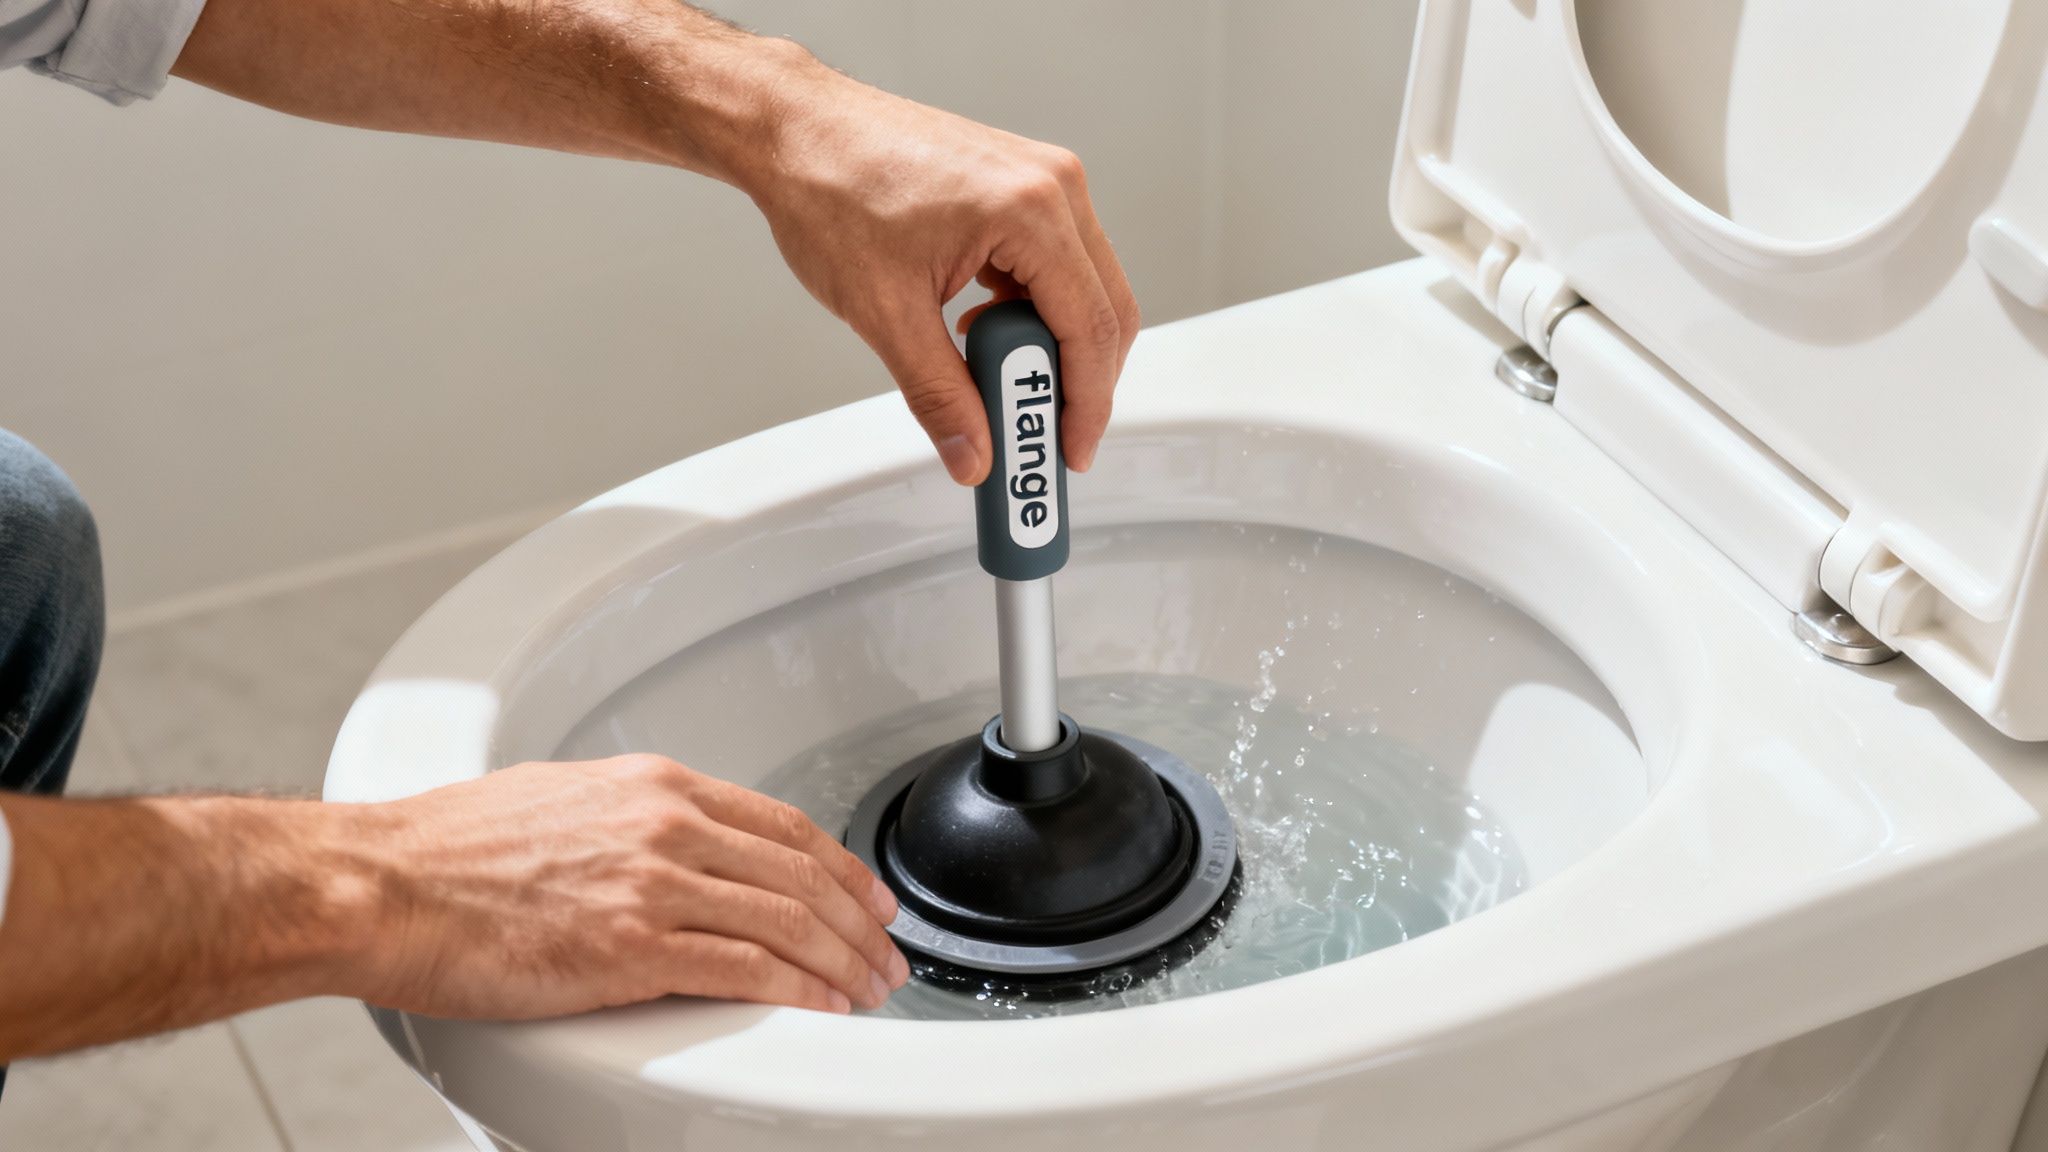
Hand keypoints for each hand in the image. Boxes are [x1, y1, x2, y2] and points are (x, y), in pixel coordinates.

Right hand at [352, 756, 907, 1016]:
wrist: (381, 884)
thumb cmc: (447, 850)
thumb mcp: (561, 802)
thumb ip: (630, 821)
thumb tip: (672, 848)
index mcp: (653, 786)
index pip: (783, 825)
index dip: (842, 867)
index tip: (869, 899)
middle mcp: (666, 826)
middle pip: (802, 873)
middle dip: (859, 922)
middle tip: (889, 956)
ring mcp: (654, 885)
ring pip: (789, 921)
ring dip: (843, 962)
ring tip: (869, 991)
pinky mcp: (633, 949)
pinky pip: (748, 970)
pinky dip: (799, 991)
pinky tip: (823, 1008)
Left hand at [740, 58, 1140, 484]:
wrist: (796, 129)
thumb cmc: (830, 188)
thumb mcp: (886, 313)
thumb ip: (939, 394)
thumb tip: (973, 453)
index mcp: (1029, 210)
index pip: (1090, 328)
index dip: (1086, 404)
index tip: (1069, 451)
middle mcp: (1051, 186)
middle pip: (1104, 310)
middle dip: (1074, 382)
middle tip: (1036, 431)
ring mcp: (1041, 180)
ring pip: (1082, 289)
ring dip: (1045, 345)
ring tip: (987, 376)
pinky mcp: (1021, 184)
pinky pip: (1054, 264)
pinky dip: (1027, 310)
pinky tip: (975, 329)